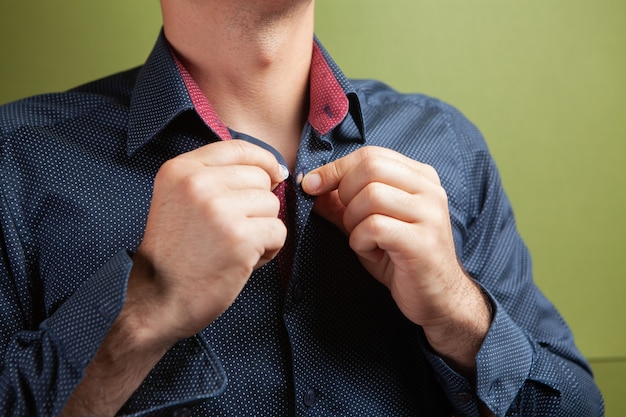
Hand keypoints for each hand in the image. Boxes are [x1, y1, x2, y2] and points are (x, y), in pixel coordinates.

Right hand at [131, 140, 287, 345]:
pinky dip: (269, 250)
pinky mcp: (239, 238)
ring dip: (263, 229)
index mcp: (180, 170)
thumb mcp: (179, 201)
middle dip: (258, 205)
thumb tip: (273, 171)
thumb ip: (214, 179)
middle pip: (260, 178)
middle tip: (233, 231)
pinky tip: (242, 262)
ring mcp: (219, 210)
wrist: (156, 302)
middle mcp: (198, 183)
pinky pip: (279, 232)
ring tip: (234, 248)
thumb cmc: (174, 255)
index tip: (274, 175)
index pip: (238, 147)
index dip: (263, 160)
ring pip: (272, 205)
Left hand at [302, 146, 489, 370]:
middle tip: (347, 220)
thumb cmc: (400, 258)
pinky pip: (375, 226)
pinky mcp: (422, 241)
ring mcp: (430, 214)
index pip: (371, 154)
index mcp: (420, 177)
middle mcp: (429, 189)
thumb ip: (341, 203)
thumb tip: (309, 184)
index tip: (310, 185)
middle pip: (370, 167)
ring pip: (371, 196)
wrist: (437, 298)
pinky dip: (360, 240)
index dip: (335, 168)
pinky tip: (371, 251)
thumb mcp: (367, 225)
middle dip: (344, 193)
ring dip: (352, 220)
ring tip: (363, 239)